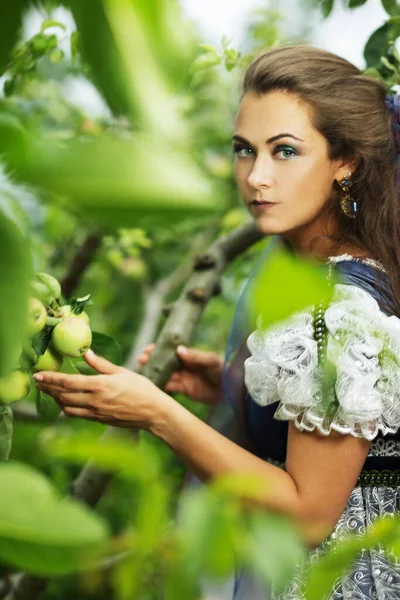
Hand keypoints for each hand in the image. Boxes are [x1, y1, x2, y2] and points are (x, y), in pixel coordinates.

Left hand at [34, 349, 165, 428]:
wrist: (153, 413)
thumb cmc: (142, 389)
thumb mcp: (122, 372)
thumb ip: (101, 364)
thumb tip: (85, 352)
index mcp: (100, 386)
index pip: (68, 382)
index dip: (50, 379)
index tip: (38, 375)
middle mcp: (95, 401)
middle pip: (62, 395)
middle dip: (48, 388)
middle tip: (38, 382)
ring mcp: (95, 412)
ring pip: (66, 407)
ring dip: (55, 399)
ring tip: (49, 390)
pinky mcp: (98, 420)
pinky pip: (76, 414)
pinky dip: (66, 407)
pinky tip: (64, 400)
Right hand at [138, 344, 222, 404]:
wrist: (232, 390)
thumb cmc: (223, 371)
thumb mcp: (211, 361)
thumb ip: (196, 356)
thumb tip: (179, 350)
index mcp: (190, 356)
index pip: (171, 351)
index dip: (160, 349)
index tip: (148, 348)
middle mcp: (185, 366)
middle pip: (165, 362)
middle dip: (153, 359)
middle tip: (141, 358)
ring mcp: (184, 378)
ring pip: (165, 374)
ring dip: (154, 371)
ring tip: (142, 369)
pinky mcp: (185, 390)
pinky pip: (170, 387)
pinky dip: (161, 384)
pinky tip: (151, 383)